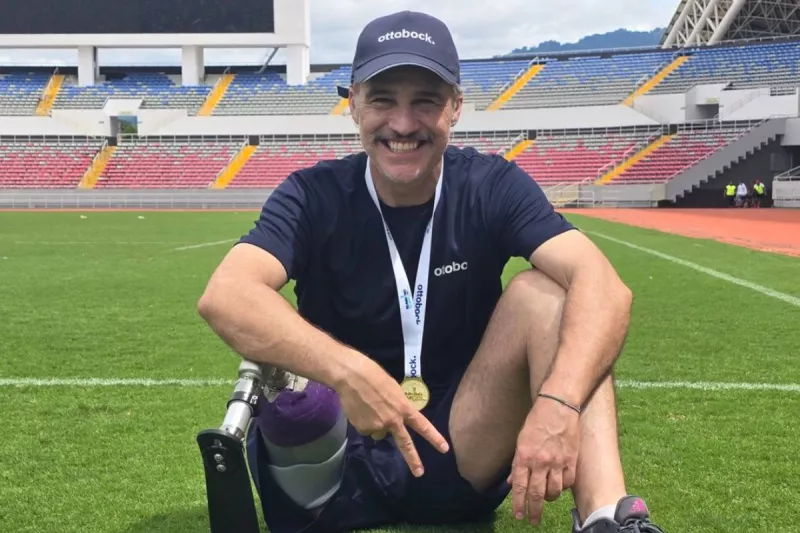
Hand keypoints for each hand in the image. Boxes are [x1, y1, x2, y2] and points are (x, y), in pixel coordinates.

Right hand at [335, 355, 449, 476]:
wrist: (351, 376)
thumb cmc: (373, 375)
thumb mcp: (393, 389)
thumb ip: (397, 406)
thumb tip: (393, 418)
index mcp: (404, 408)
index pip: (423, 425)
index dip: (434, 438)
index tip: (444, 449)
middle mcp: (393, 420)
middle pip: (405, 444)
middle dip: (413, 460)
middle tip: (419, 473)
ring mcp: (378, 426)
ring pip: (379, 432)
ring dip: (376, 425)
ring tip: (368, 407)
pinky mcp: (363, 428)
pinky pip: (366, 428)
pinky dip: (364, 422)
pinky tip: (360, 409)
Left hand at [507, 394, 580, 524]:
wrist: (558, 406)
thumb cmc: (537, 421)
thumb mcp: (520, 440)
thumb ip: (517, 463)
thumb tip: (512, 482)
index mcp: (524, 456)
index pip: (520, 487)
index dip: (519, 504)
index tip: (519, 516)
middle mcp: (540, 461)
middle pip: (536, 494)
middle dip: (534, 510)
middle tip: (532, 521)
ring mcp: (557, 462)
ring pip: (553, 491)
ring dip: (548, 499)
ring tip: (544, 499)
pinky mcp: (571, 460)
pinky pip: (567, 482)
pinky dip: (562, 487)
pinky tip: (558, 485)